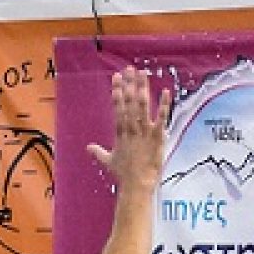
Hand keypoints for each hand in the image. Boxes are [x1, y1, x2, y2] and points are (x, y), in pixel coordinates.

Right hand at [87, 67, 170, 189]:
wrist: (136, 185)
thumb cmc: (123, 175)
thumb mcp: (108, 162)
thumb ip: (98, 152)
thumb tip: (88, 148)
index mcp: (120, 132)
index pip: (118, 107)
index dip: (117, 91)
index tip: (117, 77)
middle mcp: (131, 128)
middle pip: (130, 102)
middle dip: (129, 84)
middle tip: (130, 69)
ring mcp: (144, 132)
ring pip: (143, 106)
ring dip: (143, 88)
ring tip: (143, 74)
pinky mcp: (157, 137)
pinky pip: (161, 118)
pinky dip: (164, 105)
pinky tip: (166, 91)